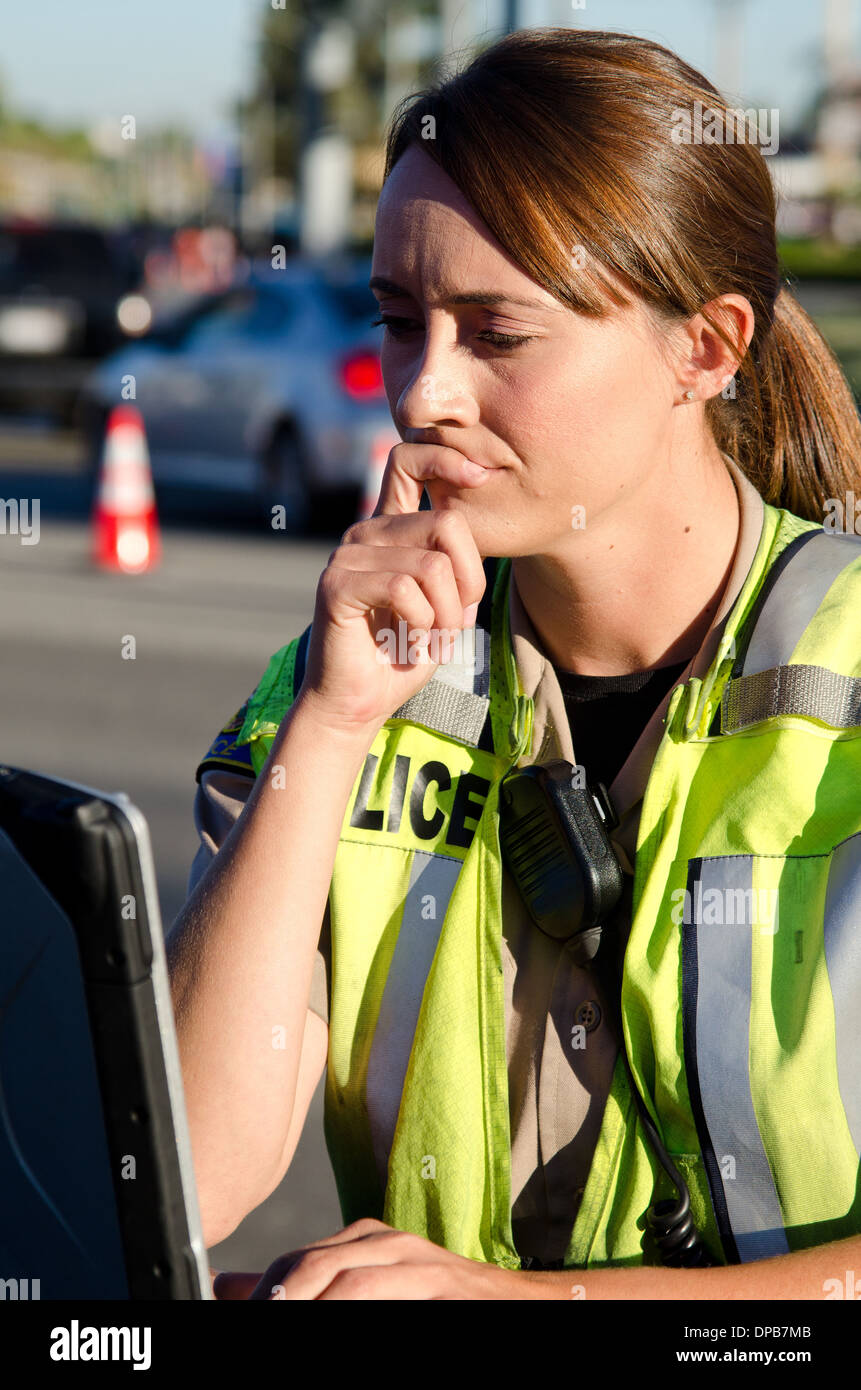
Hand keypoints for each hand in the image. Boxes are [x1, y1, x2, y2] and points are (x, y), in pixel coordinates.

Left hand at [210, 1217, 538, 1300]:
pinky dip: (340, 1302)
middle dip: (271, 1296)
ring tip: (271, 1315)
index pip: (292, 1260)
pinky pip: (373, 1288)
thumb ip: (303, 1286)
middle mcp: (383, 1240)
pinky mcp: (434, 1280)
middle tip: (250, 1317)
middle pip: (307, 1264)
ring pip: (337, 1275)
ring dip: (298, 1300)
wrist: (509, 1304)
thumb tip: (228, 1288)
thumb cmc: (431, 1303)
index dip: (256, 1289)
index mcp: (361, 1240)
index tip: (229, 1306)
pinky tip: (324, 1312)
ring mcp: (411, 1258)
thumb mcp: (364, 1290)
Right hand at [295, 443, 490, 735]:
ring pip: (431, 565)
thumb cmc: (401, 656)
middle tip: (454, 624)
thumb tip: (476, 539)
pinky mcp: (336, 584)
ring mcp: (347, 556)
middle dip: (468, 583)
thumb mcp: (446, 608)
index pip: (410, 462)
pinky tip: (411, 643)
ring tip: (433, 640)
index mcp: (389, 529)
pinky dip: (422, 623)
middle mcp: (365, 533)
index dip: (446, 456)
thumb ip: (459, 570)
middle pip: (446, 524)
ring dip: (446, 614)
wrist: (357, 704)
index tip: (480, 474)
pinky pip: (403, 588)